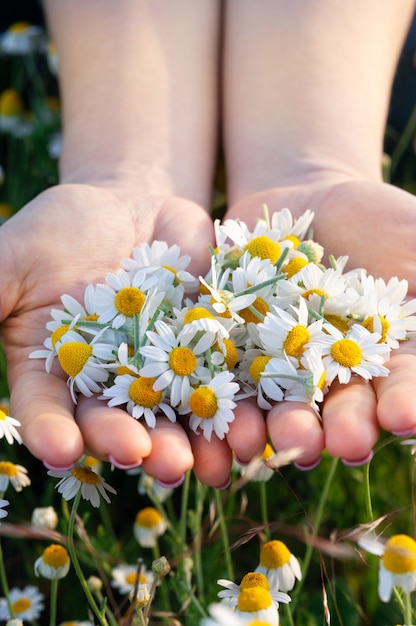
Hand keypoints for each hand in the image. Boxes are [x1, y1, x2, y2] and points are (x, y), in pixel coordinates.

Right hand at [0, 182, 214, 483]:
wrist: (132, 204)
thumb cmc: (61, 228)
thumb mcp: (13, 258)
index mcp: (56, 369)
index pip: (48, 410)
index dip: (53, 433)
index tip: (62, 451)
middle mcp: (109, 382)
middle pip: (119, 422)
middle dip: (132, 442)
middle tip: (151, 462)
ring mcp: (162, 369)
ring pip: (175, 416)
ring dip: (191, 442)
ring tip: (205, 464)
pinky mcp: (209, 350)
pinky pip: (224, 382)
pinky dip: (237, 405)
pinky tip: (249, 427)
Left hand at [221, 176, 415, 468]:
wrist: (307, 199)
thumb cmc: (382, 222)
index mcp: (390, 363)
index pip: (405, 389)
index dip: (407, 402)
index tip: (405, 417)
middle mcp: (337, 381)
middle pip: (343, 409)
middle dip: (345, 426)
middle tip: (345, 443)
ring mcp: (283, 371)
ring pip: (283, 406)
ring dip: (283, 425)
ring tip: (282, 439)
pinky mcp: (235, 351)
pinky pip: (228, 375)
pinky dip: (225, 395)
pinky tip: (221, 413)